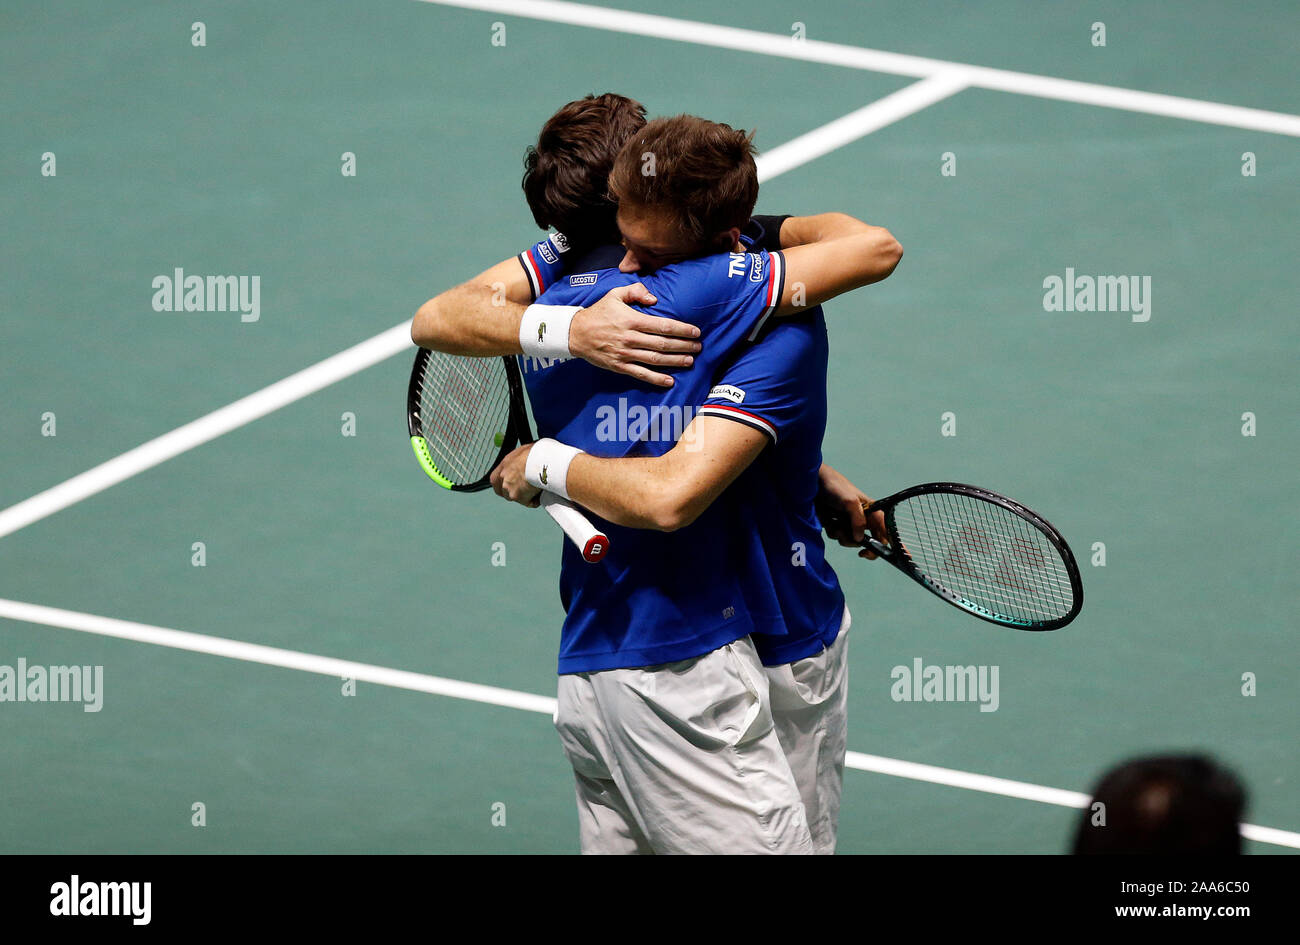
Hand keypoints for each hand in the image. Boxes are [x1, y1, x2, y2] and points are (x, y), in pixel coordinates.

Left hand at [490, 445, 540, 506]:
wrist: (541, 460)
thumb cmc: (535, 452)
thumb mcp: (522, 452)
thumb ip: (518, 461)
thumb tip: (524, 461)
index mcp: (503, 466)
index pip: (495, 481)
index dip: (502, 486)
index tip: (509, 486)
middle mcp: (504, 479)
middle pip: (505, 493)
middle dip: (515, 492)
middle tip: (527, 488)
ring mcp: (510, 489)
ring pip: (518, 498)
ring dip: (526, 496)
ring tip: (538, 487)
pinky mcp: (520, 498)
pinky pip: (530, 502)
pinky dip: (536, 500)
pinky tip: (542, 491)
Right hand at [568, 283, 701, 387]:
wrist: (575, 333)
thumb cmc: (598, 312)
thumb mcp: (614, 294)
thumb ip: (635, 291)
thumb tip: (654, 298)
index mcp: (632, 320)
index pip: (663, 326)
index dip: (682, 329)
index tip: (696, 332)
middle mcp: (630, 338)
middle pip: (663, 344)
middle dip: (684, 346)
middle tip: (699, 347)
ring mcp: (625, 354)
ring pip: (655, 359)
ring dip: (675, 361)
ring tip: (690, 361)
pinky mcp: (619, 366)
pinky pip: (641, 374)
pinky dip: (656, 379)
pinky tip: (670, 380)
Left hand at [816, 463, 888, 558]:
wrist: (812, 483)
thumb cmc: (835, 486)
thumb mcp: (849, 502)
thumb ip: (858, 521)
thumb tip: (860, 539)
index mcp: (872, 511)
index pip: (887, 531)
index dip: (896, 544)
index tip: (900, 557)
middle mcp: (863, 518)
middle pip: (869, 541)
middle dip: (861, 544)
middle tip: (861, 553)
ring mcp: (849, 522)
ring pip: (851, 541)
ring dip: (843, 536)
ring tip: (836, 523)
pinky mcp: (836, 524)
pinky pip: (837, 536)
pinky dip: (832, 531)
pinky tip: (828, 520)